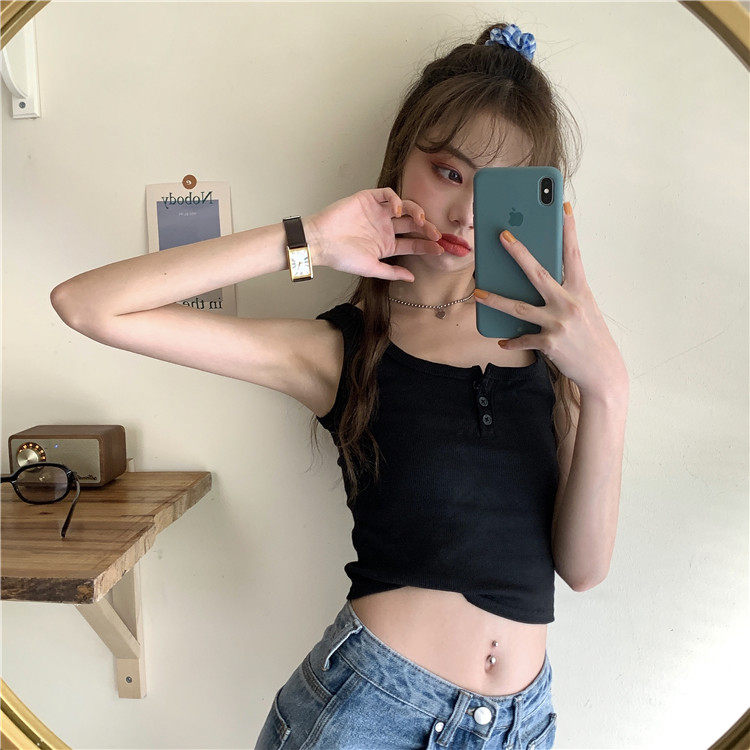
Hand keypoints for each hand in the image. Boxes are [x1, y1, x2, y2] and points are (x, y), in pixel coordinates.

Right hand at [304, 188, 443, 281]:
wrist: (320, 242)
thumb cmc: (341, 257)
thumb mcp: (371, 268)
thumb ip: (392, 272)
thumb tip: (412, 278)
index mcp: (387, 244)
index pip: (413, 243)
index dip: (427, 245)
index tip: (440, 249)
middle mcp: (385, 227)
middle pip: (413, 224)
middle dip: (427, 229)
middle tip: (437, 235)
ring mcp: (378, 213)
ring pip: (405, 207)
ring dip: (417, 212)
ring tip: (421, 222)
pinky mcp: (368, 199)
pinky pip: (388, 194)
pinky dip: (396, 200)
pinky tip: (398, 211)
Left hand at [473, 203, 628, 399]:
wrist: (603, 370)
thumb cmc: (590, 335)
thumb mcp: (584, 307)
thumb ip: (564, 292)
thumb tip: (537, 280)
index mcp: (580, 289)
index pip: (574, 253)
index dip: (569, 229)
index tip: (563, 205)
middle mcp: (569, 303)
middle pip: (538, 273)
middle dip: (518, 252)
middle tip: (501, 236)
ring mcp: (559, 323)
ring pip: (520, 307)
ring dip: (496, 300)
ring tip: (478, 294)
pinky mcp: (550, 343)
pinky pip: (523, 338)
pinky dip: (511, 340)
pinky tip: (501, 340)